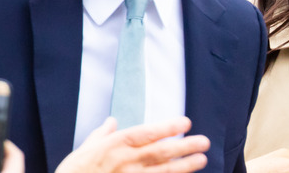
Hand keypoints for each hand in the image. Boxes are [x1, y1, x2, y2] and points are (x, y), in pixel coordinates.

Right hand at [55, 117, 209, 172]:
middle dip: (184, 146)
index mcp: (114, 146)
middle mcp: (124, 162)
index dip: (167, 127)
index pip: (146, 133)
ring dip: (184, 167)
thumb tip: (111, 121)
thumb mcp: (84, 150)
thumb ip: (101, 134)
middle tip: (204, 142)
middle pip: (160, 152)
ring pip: (162, 172)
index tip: (186, 122)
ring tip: (202, 160)